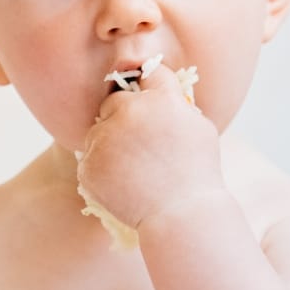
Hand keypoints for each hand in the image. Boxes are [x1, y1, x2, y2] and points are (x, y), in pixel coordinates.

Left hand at [78, 63, 223, 229]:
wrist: (180, 215)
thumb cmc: (197, 174)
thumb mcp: (199, 128)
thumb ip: (176, 102)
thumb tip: (159, 86)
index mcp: (160, 98)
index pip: (146, 73)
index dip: (147, 88)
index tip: (148, 102)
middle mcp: (130, 112)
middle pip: (114, 100)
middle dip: (123, 116)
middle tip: (137, 143)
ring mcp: (106, 138)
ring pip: (97, 131)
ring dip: (109, 143)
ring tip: (132, 170)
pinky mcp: (89, 164)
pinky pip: (90, 158)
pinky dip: (101, 169)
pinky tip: (122, 184)